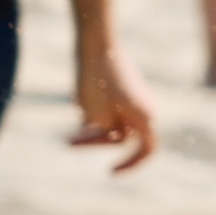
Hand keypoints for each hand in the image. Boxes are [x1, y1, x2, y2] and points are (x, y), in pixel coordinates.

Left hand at [72, 56, 162, 171]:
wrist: (94, 42)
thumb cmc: (97, 78)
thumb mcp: (96, 114)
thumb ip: (103, 132)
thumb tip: (105, 136)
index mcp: (145, 115)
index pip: (147, 150)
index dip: (131, 165)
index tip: (109, 172)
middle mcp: (143, 107)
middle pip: (122, 138)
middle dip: (95, 142)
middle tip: (69, 141)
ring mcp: (132, 98)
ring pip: (112, 125)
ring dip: (91, 131)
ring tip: (68, 132)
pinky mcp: (119, 90)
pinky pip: (108, 112)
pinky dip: (93, 116)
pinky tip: (77, 104)